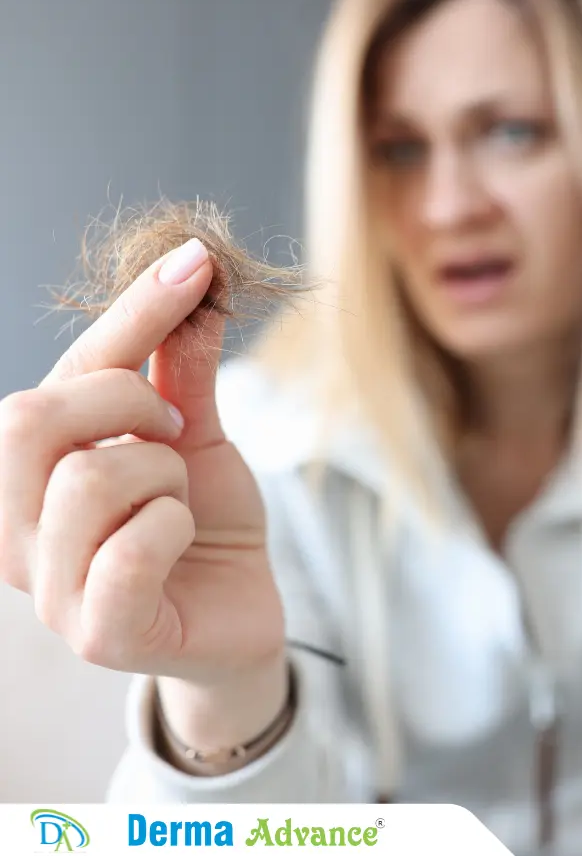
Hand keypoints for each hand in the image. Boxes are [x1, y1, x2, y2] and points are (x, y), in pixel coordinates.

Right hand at [0, 239, 287, 752]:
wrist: (240, 609)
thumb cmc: (206, 523)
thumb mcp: (198, 434)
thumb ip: (181, 367)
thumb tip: (188, 271)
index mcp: (31, 472)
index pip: (58, 377)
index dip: (130, 315)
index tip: (195, 264)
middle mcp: (18, 527)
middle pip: (29, 419)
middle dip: (128, 403)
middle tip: (177, 430)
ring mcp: (49, 589)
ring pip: (88, 480)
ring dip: (164, 475)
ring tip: (180, 500)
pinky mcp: (98, 635)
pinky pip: (129, 554)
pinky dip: (174, 528)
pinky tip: (182, 542)